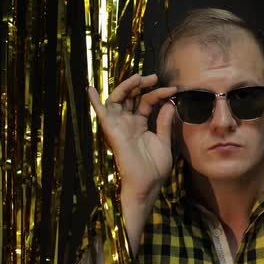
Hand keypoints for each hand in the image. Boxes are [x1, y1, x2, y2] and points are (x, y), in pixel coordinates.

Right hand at [88, 73, 177, 202]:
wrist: (148, 186)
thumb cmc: (155, 168)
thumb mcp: (164, 141)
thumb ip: (164, 122)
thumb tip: (170, 103)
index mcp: (140, 125)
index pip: (147, 102)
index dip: (159, 93)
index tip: (173, 89)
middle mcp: (128, 123)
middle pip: (130, 97)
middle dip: (140, 84)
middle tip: (154, 77)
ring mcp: (120, 127)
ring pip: (117, 100)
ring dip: (126, 87)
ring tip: (138, 78)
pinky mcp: (114, 133)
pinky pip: (102, 115)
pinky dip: (95, 102)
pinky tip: (90, 89)